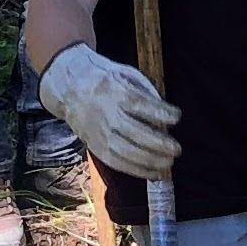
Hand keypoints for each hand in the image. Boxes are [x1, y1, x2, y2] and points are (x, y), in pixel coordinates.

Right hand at [40, 40, 178, 175]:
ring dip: (149, 161)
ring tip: (168, 163)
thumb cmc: (105, 79)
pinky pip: (116, 162)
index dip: (159, 112)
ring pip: (124, 151)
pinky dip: (137, 170)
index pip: (139, 103)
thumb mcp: (125, 73)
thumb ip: (146, 91)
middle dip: (157, 143)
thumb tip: (166, 114)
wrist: (69, 88)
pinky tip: (154, 172)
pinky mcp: (95, 146)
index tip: (177, 117)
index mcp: (114, 91)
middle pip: (132, 132)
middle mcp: (105, 113)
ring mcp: (99, 132)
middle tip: (176, 149)